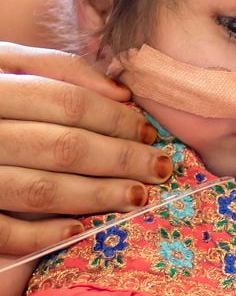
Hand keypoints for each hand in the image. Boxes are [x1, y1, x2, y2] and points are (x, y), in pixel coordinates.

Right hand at [0, 44, 167, 256]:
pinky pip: (3, 231)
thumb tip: (121, 92)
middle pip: (62, 146)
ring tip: (135, 198)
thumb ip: (54, 69)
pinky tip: (77, 229)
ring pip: (41, 189)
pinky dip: (43, 234)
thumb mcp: (0, 61)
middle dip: (120, 159)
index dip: (114, 117)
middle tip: (160, 169)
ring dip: (97, 196)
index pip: (64, 101)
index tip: (149, 131)